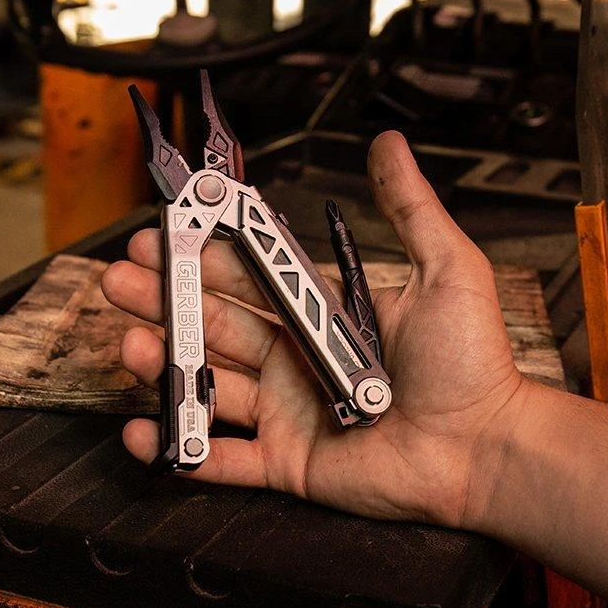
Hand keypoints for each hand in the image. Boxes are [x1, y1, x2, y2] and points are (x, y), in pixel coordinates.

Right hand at [101, 131, 524, 529]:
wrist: (485, 448)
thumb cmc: (471, 362)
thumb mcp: (445, 270)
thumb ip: (409, 208)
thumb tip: (388, 145)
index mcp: (322, 313)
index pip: (248, 277)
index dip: (202, 254)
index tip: (163, 231)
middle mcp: (297, 358)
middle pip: (215, 325)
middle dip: (166, 301)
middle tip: (122, 281)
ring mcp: (289, 411)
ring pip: (209, 385)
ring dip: (164, 365)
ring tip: (132, 344)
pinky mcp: (288, 462)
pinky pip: (222, 459)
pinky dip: (178, 447)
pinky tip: (140, 427)